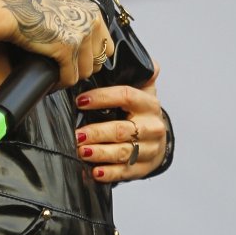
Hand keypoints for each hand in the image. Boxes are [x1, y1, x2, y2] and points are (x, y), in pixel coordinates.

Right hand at [0, 0, 110, 87]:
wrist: (13, 7)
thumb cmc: (31, 6)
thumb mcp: (64, 8)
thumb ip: (77, 21)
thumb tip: (82, 42)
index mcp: (92, 13)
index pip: (106, 47)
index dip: (92, 58)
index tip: (80, 62)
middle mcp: (90, 23)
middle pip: (97, 62)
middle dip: (82, 68)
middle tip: (67, 70)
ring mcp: (80, 37)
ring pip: (84, 72)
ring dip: (70, 76)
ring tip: (58, 75)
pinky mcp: (66, 49)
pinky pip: (69, 77)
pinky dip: (60, 82)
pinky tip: (52, 80)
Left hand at [74, 62, 167, 181]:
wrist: (158, 140)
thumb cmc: (142, 113)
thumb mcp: (145, 91)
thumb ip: (142, 74)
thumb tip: (149, 60)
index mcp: (148, 104)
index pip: (125, 96)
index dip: (102, 98)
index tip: (80, 101)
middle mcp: (151, 126)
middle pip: (122, 129)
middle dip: (97, 132)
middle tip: (77, 134)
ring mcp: (149, 149)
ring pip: (123, 152)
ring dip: (100, 152)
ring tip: (81, 151)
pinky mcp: (143, 168)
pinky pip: (125, 172)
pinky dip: (108, 173)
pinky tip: (94, 172)